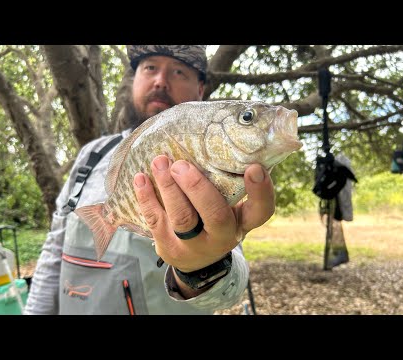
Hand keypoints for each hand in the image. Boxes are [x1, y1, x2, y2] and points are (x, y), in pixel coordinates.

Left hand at [133, 155, 274, 272]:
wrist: (196, 260)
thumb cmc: (215, 218)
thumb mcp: (229, 206)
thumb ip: (228, 182)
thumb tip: (219, 136)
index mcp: (242, 222)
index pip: (261, 211)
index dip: (260, 191)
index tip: (254, 167)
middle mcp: (222, 236)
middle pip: (214, 215)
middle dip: (197, 188)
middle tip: (181, 164)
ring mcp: (194, 245)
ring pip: (182, 218)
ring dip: (168, 188)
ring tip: (159, 162)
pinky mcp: (169, 248)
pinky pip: (155, 221)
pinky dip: (147, 197)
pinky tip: (140, 178)